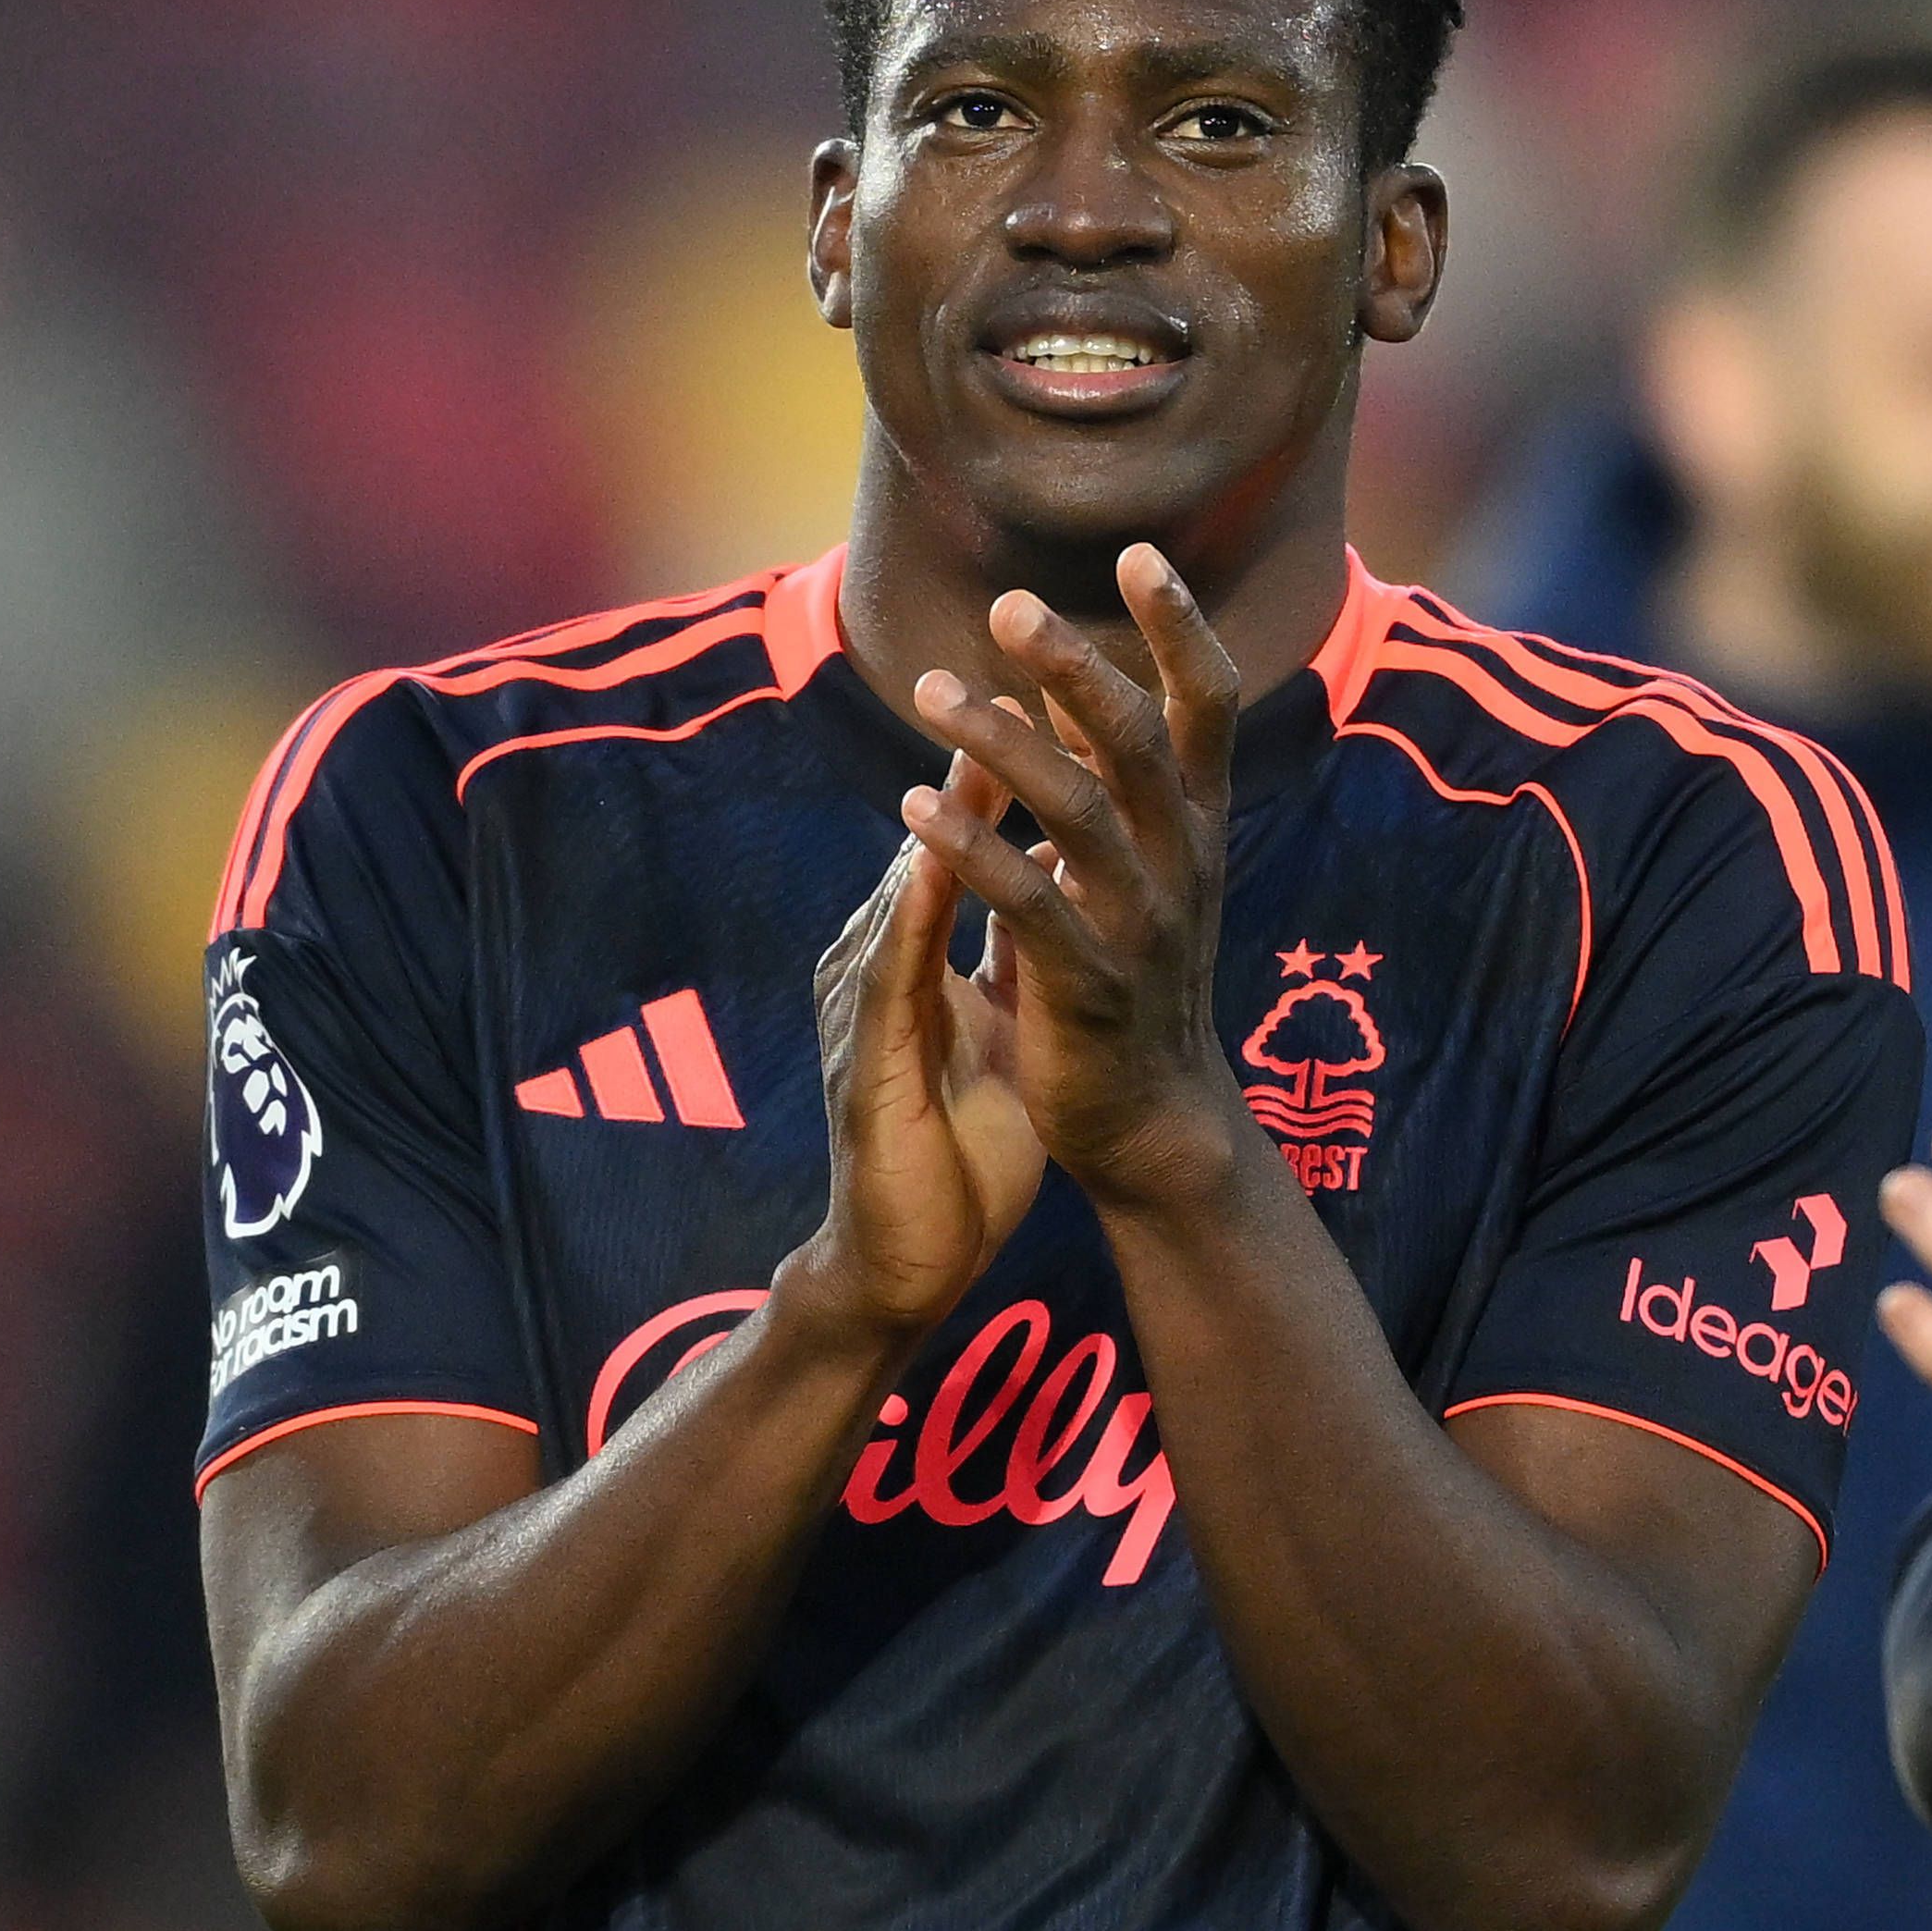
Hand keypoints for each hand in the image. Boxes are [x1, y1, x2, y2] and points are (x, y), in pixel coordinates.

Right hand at [805, 746, 1047, 1339]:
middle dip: (977, 756)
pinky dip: (913, 911)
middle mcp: (888, 960)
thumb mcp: (1000, 1030)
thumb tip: (1062, 881)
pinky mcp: (864, 1059)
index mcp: (926, 953)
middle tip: (1020, 668)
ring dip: (941, 813)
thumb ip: (1019, 954)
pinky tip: (936, 859)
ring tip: (980, 733)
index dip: (1017, 768)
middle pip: (936, 839)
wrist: (904, 1262)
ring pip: (906, 886)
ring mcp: (867, 1003)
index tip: (1067, 693)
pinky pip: (891, 973)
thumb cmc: (956, 1147)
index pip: (973, 842)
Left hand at [898, 543, 1257, 1213]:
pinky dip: (970, 849)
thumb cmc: (1134, 976)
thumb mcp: (1143, 865)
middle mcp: (1183, 862)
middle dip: (1076, 666)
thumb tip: (1065, 676)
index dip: (1181, 628)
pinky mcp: (1089, 988)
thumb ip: (1111, 777)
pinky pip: (1028, 905)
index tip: (1139, 553)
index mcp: (1197, 825)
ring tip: (929, 692)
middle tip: (1008, 606)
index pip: (1209, 706)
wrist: (1152, 1122)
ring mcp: (1142, 925)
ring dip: (1002, 744)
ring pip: (1080, 812)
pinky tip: (914, 806)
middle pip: (1139, 741)